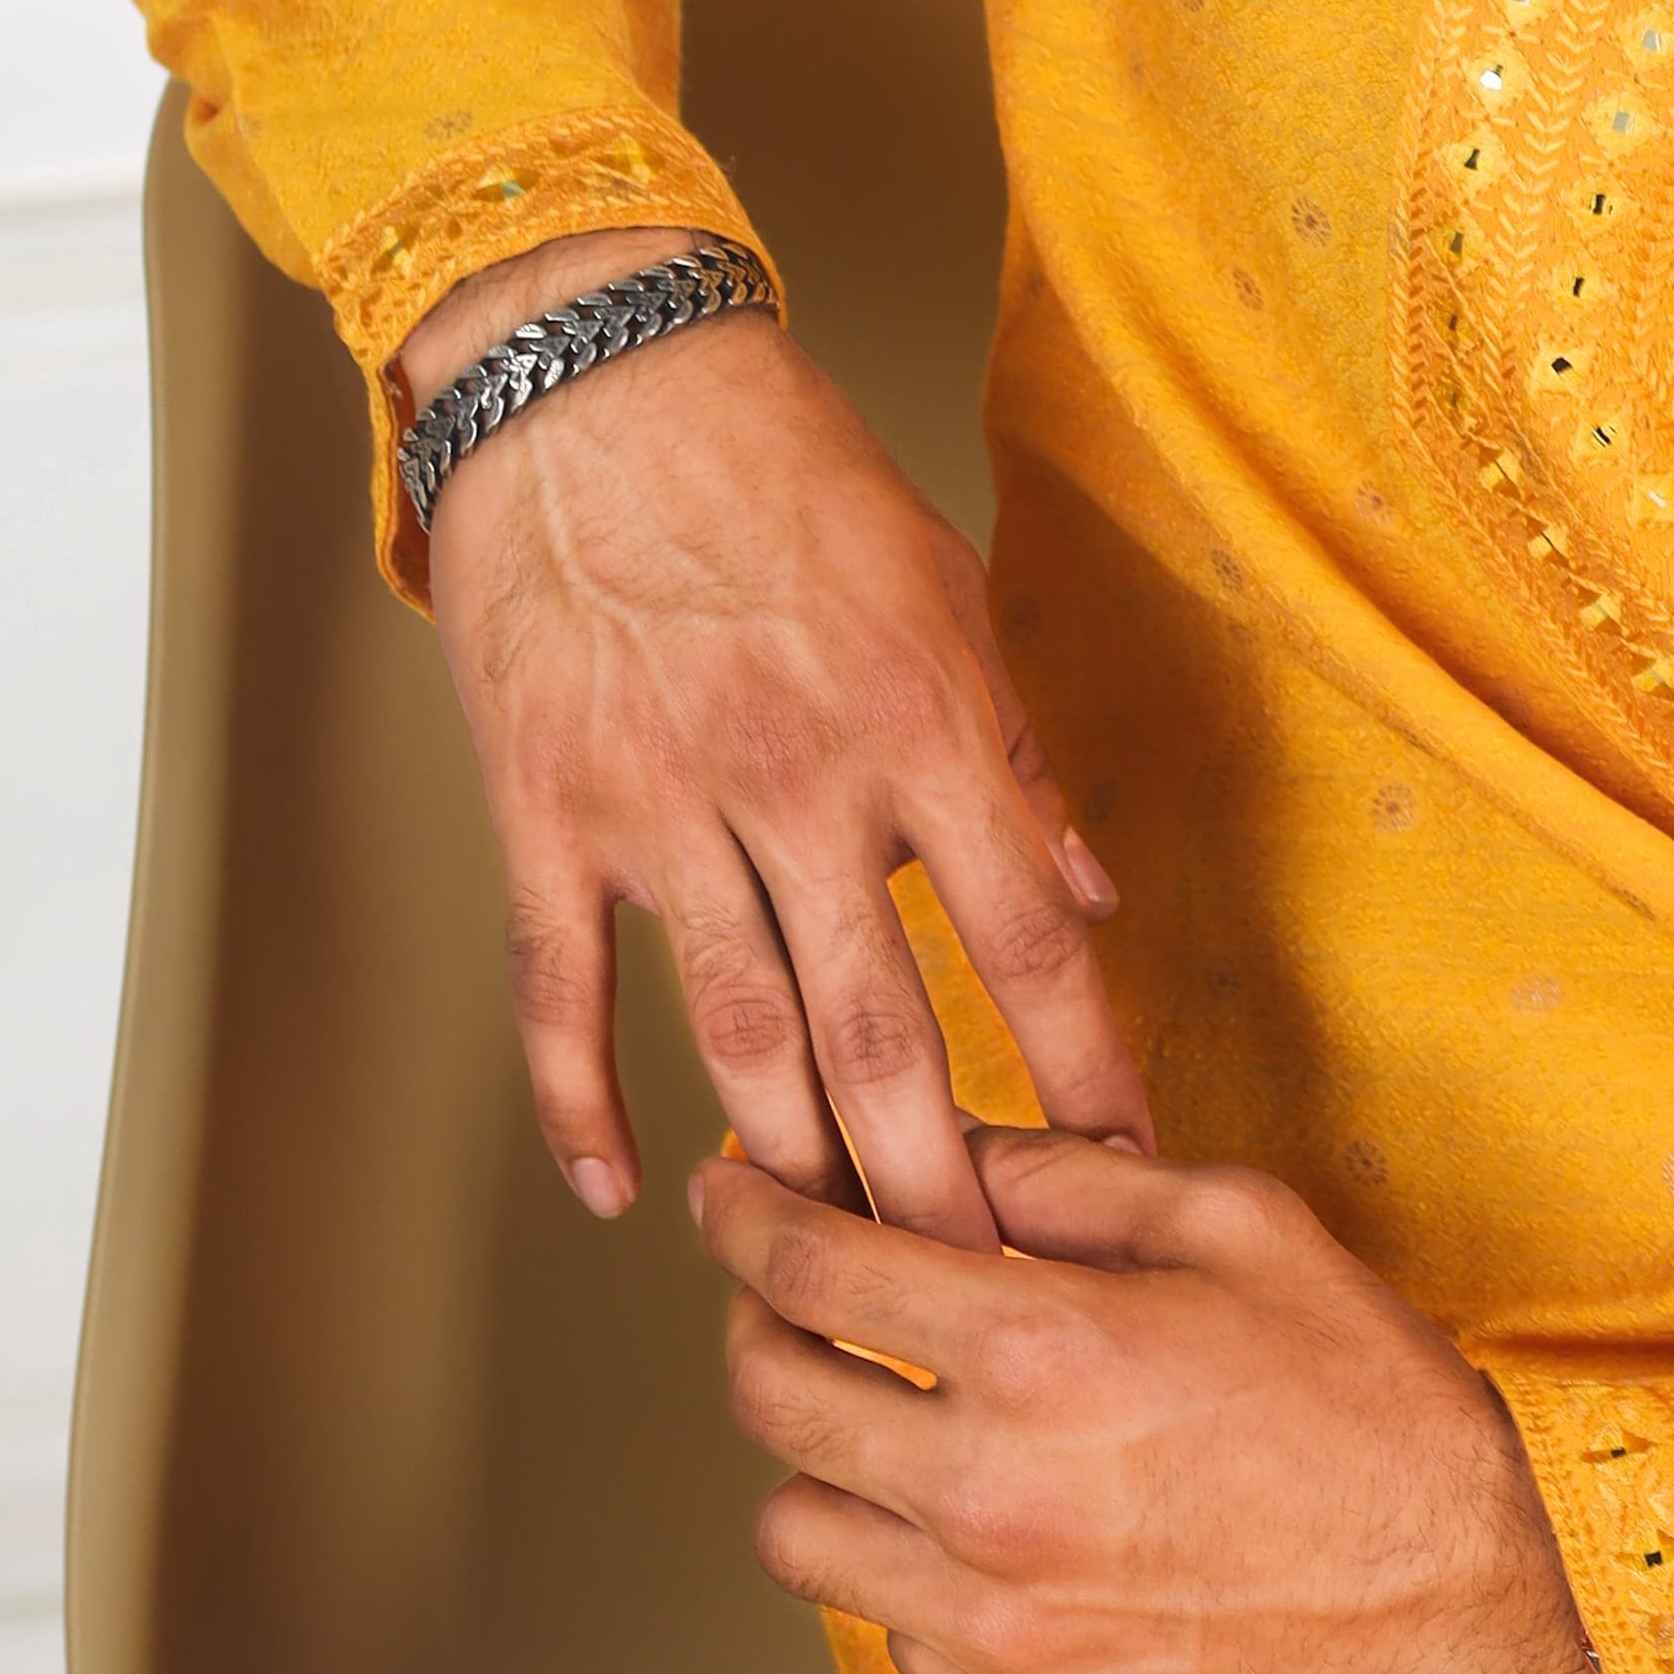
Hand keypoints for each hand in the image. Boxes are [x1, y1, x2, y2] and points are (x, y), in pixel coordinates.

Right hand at [398, 231, 1147, 1237]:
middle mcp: (798, 780)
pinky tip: (626, 1190)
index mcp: (917, 725)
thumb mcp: (943, 592)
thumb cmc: (788, 478)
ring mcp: (662, 805)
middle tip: (980, 1291)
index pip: (1028, 937)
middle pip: (886, 1030)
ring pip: (737, 1038)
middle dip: (940, 1179)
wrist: (600, 382)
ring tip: (834, 1266)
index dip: (1083, 1066)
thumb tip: (1096, 897)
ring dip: (791, 1166)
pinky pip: (565, 992)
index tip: (1125, 1165)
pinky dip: (585, 1104)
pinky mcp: (548, 812)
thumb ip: (1017, 759)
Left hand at [697, 1131, 1610, 1673]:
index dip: (740, 1219)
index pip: (808, 1271)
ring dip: (818, 1468)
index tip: (721, 1197)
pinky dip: (912, 1579)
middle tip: (787, 1301)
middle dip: (753, 1326)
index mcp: (1043, 1350)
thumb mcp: (1241, 1226)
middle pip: (769, 1401)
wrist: (1481, 1596)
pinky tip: (987, 1538)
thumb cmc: (1372, 1399)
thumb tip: (947, 1155)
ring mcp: (1000, 1630)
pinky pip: (894, 1640)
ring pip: (797, 1538)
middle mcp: (994, 1497)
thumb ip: (1071, 1179)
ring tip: (882, 1431)